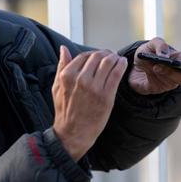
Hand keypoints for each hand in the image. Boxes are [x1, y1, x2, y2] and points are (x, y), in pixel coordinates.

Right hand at [52, 46, 127, 161]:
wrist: (73, 132)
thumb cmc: (65, 111)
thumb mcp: (57, 86)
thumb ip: (62, 66)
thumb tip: (64, 49)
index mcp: (67, 76)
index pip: (83, 56)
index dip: (93, 53)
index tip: (98, 55)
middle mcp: (80, 79)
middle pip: (97, 56)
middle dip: (105, 53)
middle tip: (110, 55)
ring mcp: (94, 87)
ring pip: (108, 62)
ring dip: (114, 57)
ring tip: (117, 59)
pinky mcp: (106, 95)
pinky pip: (116, 74)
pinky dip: (121, 65)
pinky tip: (122, 63)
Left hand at [129, 37, 180, 94]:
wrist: (131, 66)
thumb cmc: (146, 53)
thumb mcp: (150, 44)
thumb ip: (159, 44)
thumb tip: (165, 55)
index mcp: (180, 59)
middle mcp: (178, 72)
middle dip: (175, 71)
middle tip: (166, 64)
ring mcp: (169, 82)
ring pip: (173, 81)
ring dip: (165, 73)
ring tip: (155, 66)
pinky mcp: (158, 88)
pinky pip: (160, 86)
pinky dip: (155, 78)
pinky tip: (150, 71)